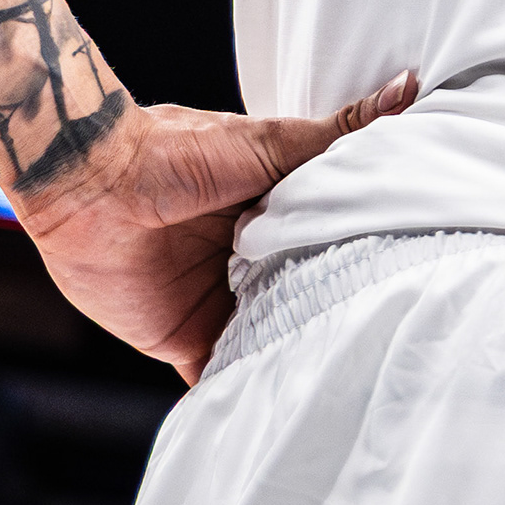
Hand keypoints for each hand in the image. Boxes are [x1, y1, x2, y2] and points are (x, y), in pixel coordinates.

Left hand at [11, 74, 415, 379]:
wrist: (89, 185)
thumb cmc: (176, 152)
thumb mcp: (269, 144)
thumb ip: (338, 134)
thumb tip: (410, 85)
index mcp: (282, 217)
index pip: (338, 247)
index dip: (371, 265)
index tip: (415, 284)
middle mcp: (258, 263)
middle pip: (309, 302)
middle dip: (337, 322)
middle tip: (388, 348)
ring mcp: (225, 305)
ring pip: (274, 343)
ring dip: (297, 361)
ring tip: (348, 392)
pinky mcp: (187, 340)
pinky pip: (221, 377)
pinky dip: (244, 397)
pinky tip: (277, 418)